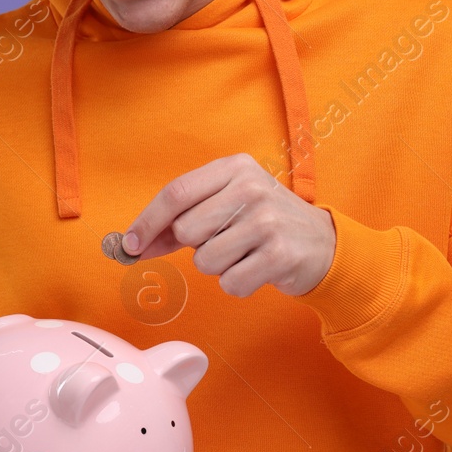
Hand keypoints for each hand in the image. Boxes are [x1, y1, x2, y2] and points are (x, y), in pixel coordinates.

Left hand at [122, 152, 335, 297]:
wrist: (322, 244)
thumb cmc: (261, 223)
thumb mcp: (225, 205)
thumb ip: (178, 221)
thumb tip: (132, 245)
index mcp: (234, 167)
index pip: (175, 193)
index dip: (146, 222)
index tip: (129, 246)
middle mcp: (251, 188)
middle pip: (185, 230)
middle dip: (194, 246)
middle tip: (223, 240)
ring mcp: (267, 221)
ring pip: (205, 260)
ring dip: (217, 266)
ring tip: (244, 252)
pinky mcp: (280, 254)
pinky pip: (230, 283)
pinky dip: (238, 283)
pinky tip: (257, 268)